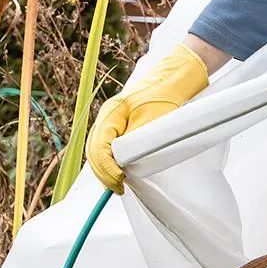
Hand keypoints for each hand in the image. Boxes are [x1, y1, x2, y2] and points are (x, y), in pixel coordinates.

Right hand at [86, 43, 208, 193]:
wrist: (172, 79)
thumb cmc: (165, 96)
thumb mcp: (153, 120)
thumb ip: (137, 140)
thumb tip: (123, 163)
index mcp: (111, 114)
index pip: (99, 147)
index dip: (107, 168)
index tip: (119, 181)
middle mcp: (106, 117)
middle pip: (94, 150)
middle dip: (104, 172)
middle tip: (118, 188)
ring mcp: (111, 121)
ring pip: (99, 149)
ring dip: (105, 169)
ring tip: (117, 184)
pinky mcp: (119, 125)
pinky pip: (107, 146)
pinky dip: (110, 161)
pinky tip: (119, 173)